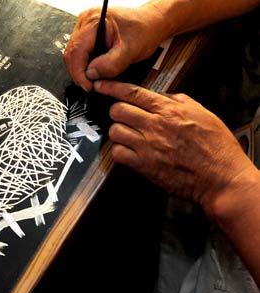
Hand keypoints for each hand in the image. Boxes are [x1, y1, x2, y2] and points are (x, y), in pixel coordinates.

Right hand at [64, 5, 169, 91]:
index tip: (88, 86)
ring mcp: (84, 27)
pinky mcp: (87, 34)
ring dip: (81, 70)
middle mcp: (85, 21)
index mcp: (94, 21)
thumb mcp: (130, 50)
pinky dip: (85, 65)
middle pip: (71, 53)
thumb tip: (91, 75)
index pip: (76, 50)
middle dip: (79, 73)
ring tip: (93, 80)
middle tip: (90, 87)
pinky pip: (80, 52)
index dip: (79, 72)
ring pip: (74, 54)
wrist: (151, 23)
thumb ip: (110, 64)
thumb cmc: (144, 31)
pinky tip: (94, 71)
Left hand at [94, 80, 256, 219]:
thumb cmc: (215, 146)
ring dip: (118, 132)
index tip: (101, 85)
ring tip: (128, 135)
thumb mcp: (201, 113)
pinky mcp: (143, 166)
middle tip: (122, 116)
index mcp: (169, 110)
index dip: (112, 87)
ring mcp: (147, 147)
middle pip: (117, 110)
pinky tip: (129, 151)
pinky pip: (118, 153)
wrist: (220, 177)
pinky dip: (120, 151)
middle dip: (116, 111)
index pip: (132, 92)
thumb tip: (159, 96)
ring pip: (115, 131)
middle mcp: (155, 126)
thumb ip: (177, 101)